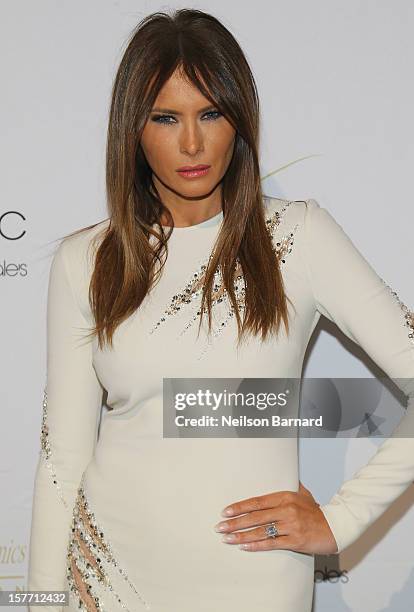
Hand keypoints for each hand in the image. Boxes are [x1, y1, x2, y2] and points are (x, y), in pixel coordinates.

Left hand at [213, 481, 337, 554]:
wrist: (336, 526)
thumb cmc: (316, 511)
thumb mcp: (303, 494)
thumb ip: (290, 485)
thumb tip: (284, 473)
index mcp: (285, 497)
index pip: (256, 501)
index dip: (239, 507)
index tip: (225, 511)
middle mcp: (286, 510)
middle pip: (255, 517)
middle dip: (234, 522)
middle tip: (219, 527)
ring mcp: (290, 526)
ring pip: (261, 531)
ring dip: (241, 535)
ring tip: (227, 539)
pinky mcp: (295, 540)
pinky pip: (272, 544)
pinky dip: (257, 545)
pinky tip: (244, 547)